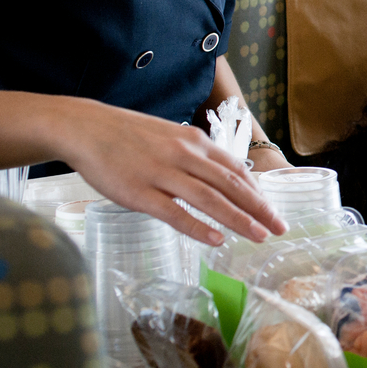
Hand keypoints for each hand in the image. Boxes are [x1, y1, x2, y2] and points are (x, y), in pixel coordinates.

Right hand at [57, 101, 284, 244]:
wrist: (87, 128)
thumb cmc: (129, 135)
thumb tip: (220, 176)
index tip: (272, 211)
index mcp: (193, 142)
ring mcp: (162, 174)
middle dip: (259, 208)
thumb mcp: (170, 136)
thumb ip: (195, 155)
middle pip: (230, 184)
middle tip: (280, 228)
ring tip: (259, 236)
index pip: (235, 169)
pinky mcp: (140, 193)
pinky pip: (174, 213)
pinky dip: (198, 227)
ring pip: (209, 199)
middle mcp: (184, 156)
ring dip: (238, 219)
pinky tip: (216, 239)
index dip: (257, 192)